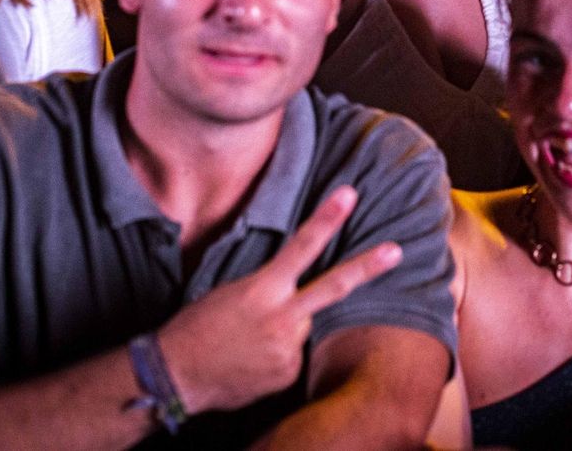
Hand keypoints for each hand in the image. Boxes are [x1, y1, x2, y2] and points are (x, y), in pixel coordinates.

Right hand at [156, 187, 401, 414]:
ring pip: (304, 326)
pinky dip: (279, 354)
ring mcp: (288, 349)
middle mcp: (280, 318)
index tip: (348, 194)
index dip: (327, 219)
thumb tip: (295, 289)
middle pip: (333, 287)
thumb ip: (270, 288)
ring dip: (287, 327)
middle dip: (368, 267)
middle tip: (396, 250)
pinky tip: (252, 360)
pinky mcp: (288, 374)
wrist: (175, 377)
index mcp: (261, 290)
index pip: (301, 246)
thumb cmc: (197, 327)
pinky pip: (295, 355)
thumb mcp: (231, 293)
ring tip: (251, 340)